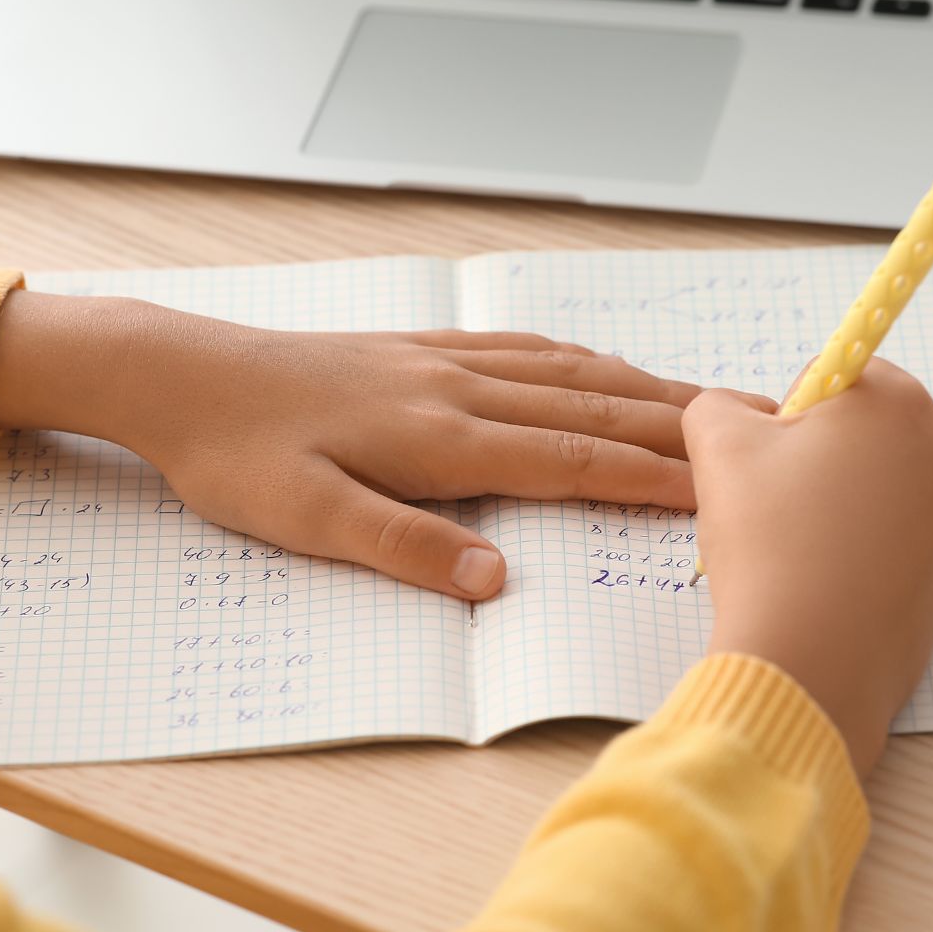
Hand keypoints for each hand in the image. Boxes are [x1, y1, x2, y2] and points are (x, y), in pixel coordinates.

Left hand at [0, 291, 700, 598]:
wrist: (179, 374)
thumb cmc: (233, 455)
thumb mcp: (307, 517)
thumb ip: (405, 547)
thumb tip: (497, 583)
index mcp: (437, 438)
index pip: (568, 460)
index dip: (647, 477)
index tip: (718, 490)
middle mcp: (453, 389)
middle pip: (588, 407)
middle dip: (675, 426)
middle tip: (753, 434)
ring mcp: (438, 361)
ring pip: (564, 371)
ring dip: (639, 387)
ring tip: (702, 403)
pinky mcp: (416, 349)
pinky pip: (520, 348)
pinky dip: (578, 359)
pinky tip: (594, 365)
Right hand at [682, 360, 932, 775]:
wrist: (810, 661)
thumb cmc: (769, 543)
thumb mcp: (718, 445)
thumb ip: (719, 403)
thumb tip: (737, 413)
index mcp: (902, 402)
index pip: (838, 374)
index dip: (792, 415)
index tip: (773, 462)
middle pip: (867, 428)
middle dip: (820, 456)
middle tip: (778, 507)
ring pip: (882, 483)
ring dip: (841, 501)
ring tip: (800, 548)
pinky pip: (897, 535)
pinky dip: (862, 545)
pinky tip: (826, 577)